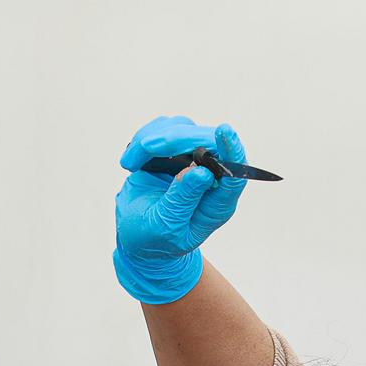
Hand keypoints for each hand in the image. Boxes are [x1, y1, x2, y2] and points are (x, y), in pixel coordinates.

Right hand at [113, 116, 249, 304]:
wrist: (135, 233)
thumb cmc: (155, 237)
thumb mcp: (167, 226)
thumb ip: (183, 200)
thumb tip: (202, 173)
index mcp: (216, 202)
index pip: (235, 173)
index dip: (232, 151)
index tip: (224, 131)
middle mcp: (209, 176)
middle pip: (207, 141)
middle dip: (176, 139)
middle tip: (147, 146)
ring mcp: (192, 158)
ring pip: (183, 128)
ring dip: (152, 140)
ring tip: (130, 164)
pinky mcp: (174, 147)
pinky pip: (163, 128)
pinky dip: (143, 139)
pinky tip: (131, 162)